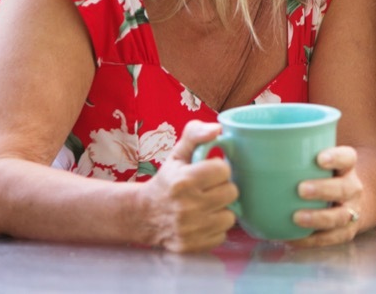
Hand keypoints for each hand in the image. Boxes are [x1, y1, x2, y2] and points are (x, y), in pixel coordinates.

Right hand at [140, 120, 237, 252]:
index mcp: (184, 181)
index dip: (218, 169)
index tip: (208, 172)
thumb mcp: (177, 153)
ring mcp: (190, 230)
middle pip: (231, 193)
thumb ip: (196, 134)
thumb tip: (218, 129)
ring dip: (220, 210)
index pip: (224, 170)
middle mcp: (187, 207)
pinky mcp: (192, 246)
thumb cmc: (167, 181)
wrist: (143, 214)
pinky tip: (202, 221)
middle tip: (208, 189)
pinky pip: (221, 235)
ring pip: (230, 216)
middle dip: (221, 188)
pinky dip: (214, 228)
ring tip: (206, 205)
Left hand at [288, 145, 364, 247]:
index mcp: (346, 167)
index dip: (337, 157)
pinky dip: (310, 239)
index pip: (347, 158)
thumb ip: (293, 157)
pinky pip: (329, 238)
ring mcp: (350, 212)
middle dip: (323, 189)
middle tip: (301, 189)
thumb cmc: (320, 178)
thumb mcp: (316, 164)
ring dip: (318, 217)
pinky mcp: (344, 233)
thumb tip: (248, 146)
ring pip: (339, 216)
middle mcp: (352, 189)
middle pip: (344, 188)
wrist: (347, 203)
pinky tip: (291, 238)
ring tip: (296, 217)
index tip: (319, 158)